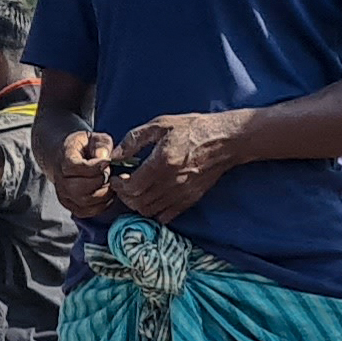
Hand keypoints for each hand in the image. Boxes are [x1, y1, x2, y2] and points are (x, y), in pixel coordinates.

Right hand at [51, 128, 121, 218]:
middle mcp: (60, 180)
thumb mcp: (94, 138)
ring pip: (84, 202)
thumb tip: (104, 158)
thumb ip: (101, 144)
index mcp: (64, 159)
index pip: (75, 168)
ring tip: (109, 182)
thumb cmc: (83, 147)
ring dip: (103, 194)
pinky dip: (101, 205)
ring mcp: (64, 195)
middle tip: (109, 173)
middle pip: (78, 189)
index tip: (107, 161)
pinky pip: (87, 212)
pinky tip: (105, 192)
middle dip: (100, 181)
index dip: (94, 167)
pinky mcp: (71, 206)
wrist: (66, 157)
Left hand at [107, 110, 249, 220]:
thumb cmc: (194, 128)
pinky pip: (166, 216)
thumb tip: (115, 155)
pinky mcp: (191, 199)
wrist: (226, 139)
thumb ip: (134, 140)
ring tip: (136, 191)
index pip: (132, 187)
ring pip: (149, 211)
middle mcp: (171, 182)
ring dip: (137, 204)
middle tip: (123, 185)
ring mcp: (182, 193)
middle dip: (125, 196)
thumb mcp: (161, 125)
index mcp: (162, 162)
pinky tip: (152, 198)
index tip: (116, 178)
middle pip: (138, 203)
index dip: (118, 186)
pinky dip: (154, 212)